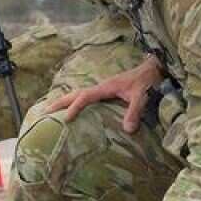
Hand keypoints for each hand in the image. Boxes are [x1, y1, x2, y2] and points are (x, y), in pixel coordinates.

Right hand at [44, 56, 162, 132]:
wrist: (154, 70)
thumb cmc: (148, 81)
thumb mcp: (143, 96)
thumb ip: (135, 111)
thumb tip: (127, 130)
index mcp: (106, 87)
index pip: (85, 97)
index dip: (75, 107)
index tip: (67, 119)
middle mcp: (102, 87)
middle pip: (75, 93)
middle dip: (60, 102)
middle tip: (45, 112)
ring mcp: (103, 89)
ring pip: (79, 94)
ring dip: (65, 101)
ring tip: (52, 111)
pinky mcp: (107, 92)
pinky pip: (86, 97)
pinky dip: (75, 102)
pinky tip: (73, 110)